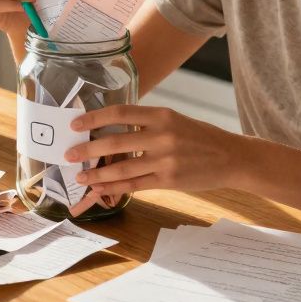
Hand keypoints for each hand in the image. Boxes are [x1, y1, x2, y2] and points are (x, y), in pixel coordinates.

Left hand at [64, 106, 245, 199]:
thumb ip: (147, 124)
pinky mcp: (169, 180)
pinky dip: (114, 187)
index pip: (120, 113)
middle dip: (88, 149)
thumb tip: (112, 130)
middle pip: (115, 143)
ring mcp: (165, 160)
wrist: (232, 157)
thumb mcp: (175, 120)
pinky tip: (100, 188)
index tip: (76, 124)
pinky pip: (134, 185)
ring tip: (80, 175)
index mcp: (161, 115)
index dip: (94, 118)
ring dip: (97, 173)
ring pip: (121, 168)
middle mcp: (161, 135)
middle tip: (69, 153)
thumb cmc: (200, 137)